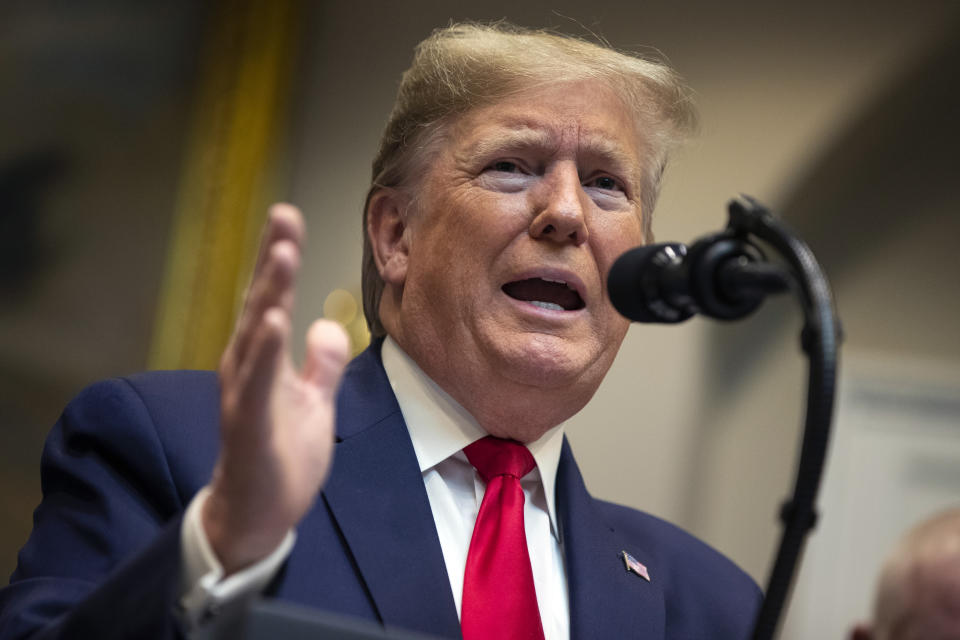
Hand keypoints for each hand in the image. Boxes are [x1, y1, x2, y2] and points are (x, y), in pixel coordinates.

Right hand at [202, 203, 349, 573]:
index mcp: (262, 359)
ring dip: (268, 293)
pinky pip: (256, 385)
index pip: (272, 298)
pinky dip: (265, 353)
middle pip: (260, 303)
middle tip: (283, 214)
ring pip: (255, 335)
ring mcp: (244, 395)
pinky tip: (274, 322)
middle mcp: (246, 368)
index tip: (288, 217)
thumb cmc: (281, 456)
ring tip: (283, 254)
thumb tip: (329, 325)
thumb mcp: (314, 403)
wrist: (259, 515)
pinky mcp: (248, 426)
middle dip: (272, 258)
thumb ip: (322, 364)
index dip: (280, 257)